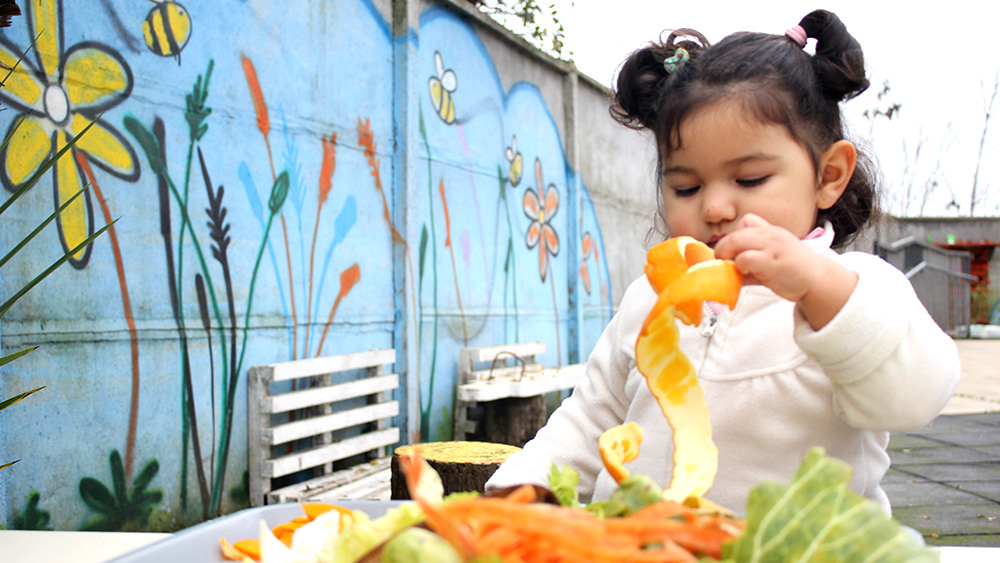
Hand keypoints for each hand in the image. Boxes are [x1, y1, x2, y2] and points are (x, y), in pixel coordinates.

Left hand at [712, 214, 856, 329]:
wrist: (818, 280)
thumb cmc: (793, 270)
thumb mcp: (772, 259)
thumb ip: (750, 262)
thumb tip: (726, 270)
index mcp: (771, 232)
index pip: (746, 222)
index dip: (735, 237)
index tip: (733, 252)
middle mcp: (770, 235)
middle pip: (736, 233)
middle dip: (723, 248)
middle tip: (723, 262)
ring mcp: (771, 247)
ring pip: (736, 241)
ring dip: (727, 255)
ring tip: (731, 268)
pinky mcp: (771, 261)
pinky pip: (745, 257)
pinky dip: (739, 265)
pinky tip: (745, 273)